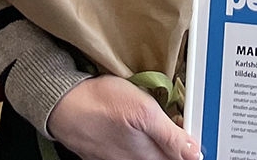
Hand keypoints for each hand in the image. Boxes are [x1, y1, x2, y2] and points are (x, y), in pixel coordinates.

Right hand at [46, 76, 198, 159]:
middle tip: (176, 126)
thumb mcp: (143, 111)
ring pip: (145, 155)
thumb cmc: (100, 102)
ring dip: (154, 143)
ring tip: (151, 124)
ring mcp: (116, 158)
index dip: (188, 147)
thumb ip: (170, 135)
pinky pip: (126, 152)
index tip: (192, 133)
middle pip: (162, 157)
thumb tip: (194, 153)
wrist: (62, 104)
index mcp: (147, 155)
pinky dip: (135, 143)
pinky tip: (131, 129)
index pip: (179, 158)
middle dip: (172, 145)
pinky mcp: (103, 151)